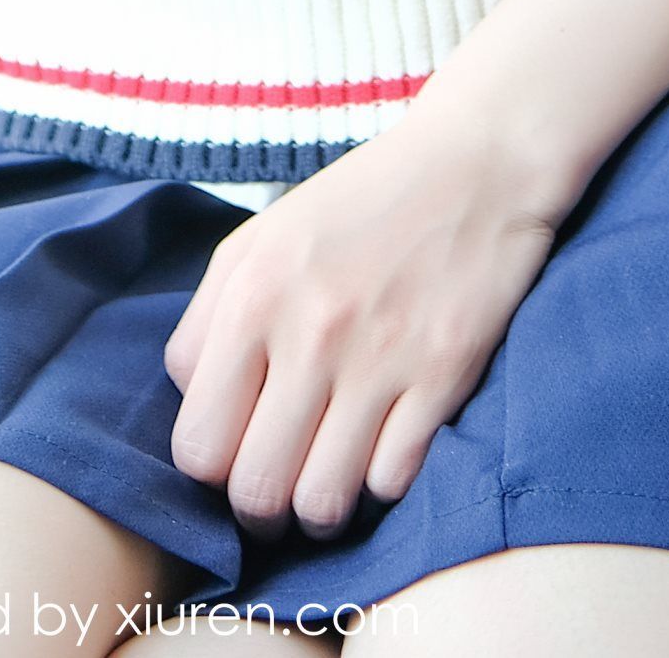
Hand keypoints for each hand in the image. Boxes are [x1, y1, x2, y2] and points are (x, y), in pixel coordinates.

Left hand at [162, 113, 557, 543]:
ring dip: (321, 506)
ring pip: (322, 503)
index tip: (238, 448)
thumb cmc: (359, 204)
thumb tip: (194, 405)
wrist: (474, 163)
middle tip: (281, 478)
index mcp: (251, 294)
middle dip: (262, 505)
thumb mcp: (261, 238)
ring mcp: (379, 358)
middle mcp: (309, 330)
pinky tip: (383, 444)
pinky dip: (382, 481)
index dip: (213, 465)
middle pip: (255, 490)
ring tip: (330, 475)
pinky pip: (390, 483)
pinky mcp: (443, 375)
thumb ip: (209, 321)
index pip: (197, 445)